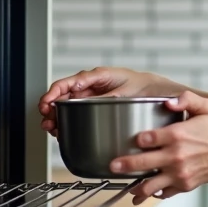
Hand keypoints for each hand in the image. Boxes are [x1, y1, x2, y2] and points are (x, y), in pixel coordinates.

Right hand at [38, 66, 178, 135]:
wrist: (161, 94)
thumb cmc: (146, 87)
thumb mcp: (128, 92)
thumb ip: (107, 95)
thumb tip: (85, 98)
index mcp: (98, 76)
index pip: (69, 82)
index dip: (54, 93)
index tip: (47, 104)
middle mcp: (92, 85)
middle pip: (64, 95)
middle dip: (51, 107)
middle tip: (47, 121)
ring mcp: (93, 96)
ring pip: (67, 105)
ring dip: (56, 116)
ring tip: (52, 128)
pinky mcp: (96, 107)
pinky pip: (77, 112)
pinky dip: (67, 121)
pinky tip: (63, 130)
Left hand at [111, 91, 207, 203]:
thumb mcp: (205, 106)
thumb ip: (184, 99)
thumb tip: (167, 101)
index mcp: (178, 135)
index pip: (146, 139)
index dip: (135, 140)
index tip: (131, 140)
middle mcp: (177, 156)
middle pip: (142, 164)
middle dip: (123, 166)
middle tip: (113, 166)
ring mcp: (182, 173)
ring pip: (151, 185)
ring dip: (137, 187)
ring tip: (128, 188)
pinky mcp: (188, 184)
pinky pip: (166, 192)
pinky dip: (156, 193)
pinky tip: (150, 191)